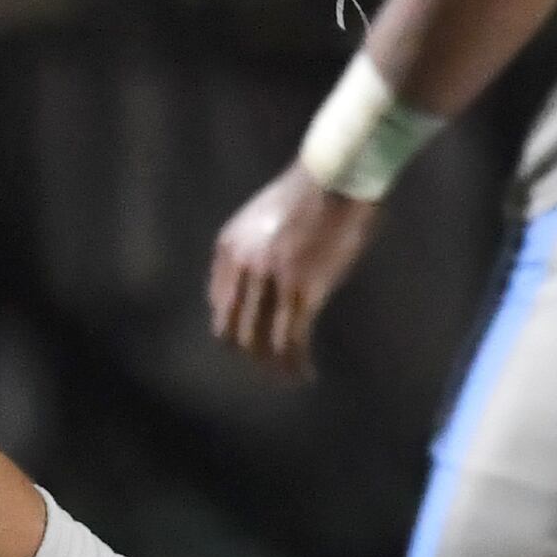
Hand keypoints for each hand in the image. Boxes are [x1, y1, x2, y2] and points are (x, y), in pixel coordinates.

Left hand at [206, 164, 381, 377]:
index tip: (253, 345)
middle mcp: (242, 267)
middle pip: (234, 330)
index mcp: (228, 248)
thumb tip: (259, 290)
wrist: (336, 176)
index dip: (235, 331)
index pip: (220, 306)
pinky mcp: (302, 291)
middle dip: (251, 357)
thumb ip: (253, 252)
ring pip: (261, 342)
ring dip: (274, 368)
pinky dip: (296, 363)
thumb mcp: (262, 220)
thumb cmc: (309, 193)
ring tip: (288, 379)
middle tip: (269, 371)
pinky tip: (306, 373)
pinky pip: (292, 339)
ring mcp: (270, 281)